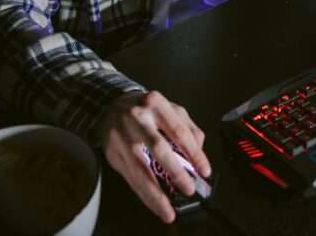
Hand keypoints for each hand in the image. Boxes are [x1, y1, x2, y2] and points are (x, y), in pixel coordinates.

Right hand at [97, 91, 210, 223]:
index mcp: (156, 104)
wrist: (111, 106)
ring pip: (139, 169)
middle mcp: (137, 118)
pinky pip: (129, 178)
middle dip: (175, 172)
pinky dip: (143, 194)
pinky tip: (153, 204)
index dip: (194, 153)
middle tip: (188, 189)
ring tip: (168, 211)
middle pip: (158, 148)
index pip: (179, 131)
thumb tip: (199, 156)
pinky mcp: (111, 152)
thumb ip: (188, 128)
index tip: (204, 171)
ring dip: (155, 194)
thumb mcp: (168, 109)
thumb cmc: (145, 110)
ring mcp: (121, 136)